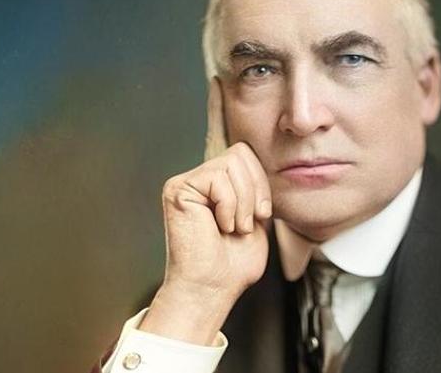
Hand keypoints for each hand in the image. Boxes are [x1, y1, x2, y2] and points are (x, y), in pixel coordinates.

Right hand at [139, 142, 272, 344]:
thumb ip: (255, 188)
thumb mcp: (256, 217)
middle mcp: (198, 179)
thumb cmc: (234, 263)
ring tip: (232, 228)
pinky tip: (219, 227)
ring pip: (231, 163)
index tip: (262, 215)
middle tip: (246, 224)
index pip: (246, 154)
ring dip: (242, 202)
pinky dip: (229, 206)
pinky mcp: (177, 189)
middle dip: (255, 189)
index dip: (261, 182)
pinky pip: (217, 178)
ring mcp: (186, 182)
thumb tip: (263, 160)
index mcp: (216, 185)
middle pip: (241, 152)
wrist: (213, 289)